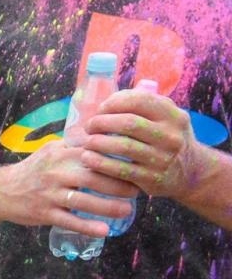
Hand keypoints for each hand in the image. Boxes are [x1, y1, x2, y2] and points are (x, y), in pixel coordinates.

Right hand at [0, 139, 134, 236]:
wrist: (0, 191)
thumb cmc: (33, 170)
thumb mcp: (51, 150)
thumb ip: (76, 145)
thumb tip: (107, 135)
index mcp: (60, 154)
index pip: (94, 153)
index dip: (117, 159)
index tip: (135, 164)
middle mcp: (55, 172)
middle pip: (93, 177)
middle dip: (118, 184)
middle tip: (138, 190)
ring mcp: (49, 194)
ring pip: (83, 201)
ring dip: (108, 207)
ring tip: (127, 210)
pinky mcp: (44, 213)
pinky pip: (69, 221)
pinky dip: (87, 227)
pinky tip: (103, 231)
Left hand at [82, 89, 201, 202]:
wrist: (191, 173)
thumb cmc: (168, 140)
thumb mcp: (169, 119)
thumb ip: (146, 106)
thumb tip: (110, 100)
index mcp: (174, 116)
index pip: (140, 100)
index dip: (114, 102)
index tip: (101, 109)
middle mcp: (171, 136)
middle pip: (128, 123)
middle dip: (101, 122)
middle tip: (89, 127)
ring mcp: (162, 158)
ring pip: (123, 146)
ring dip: (97, 142)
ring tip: (87, 142)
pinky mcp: (152, 178)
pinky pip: (120, 170)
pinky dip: (99, 163)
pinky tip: (88, 159)